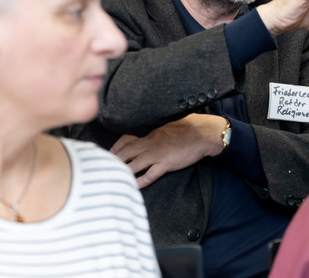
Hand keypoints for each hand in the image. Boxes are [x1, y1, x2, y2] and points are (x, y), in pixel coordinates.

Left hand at [110, 114, 226, 188]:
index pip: (126, 139)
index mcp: (149, 132)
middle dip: (114, 161)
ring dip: (123, 171)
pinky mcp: (166, 164)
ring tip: (114, 178)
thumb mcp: (167, 123)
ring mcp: (157, 154)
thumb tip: (147, 130)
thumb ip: (155, 128)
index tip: (109, 153)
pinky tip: (134, 185)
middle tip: (105, 167)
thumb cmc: (188, 126)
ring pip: (134, 165)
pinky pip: (150, 175)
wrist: (203, 133)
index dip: (116, 147)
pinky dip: (141, 181)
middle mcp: (150, 143)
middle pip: (126, 153)